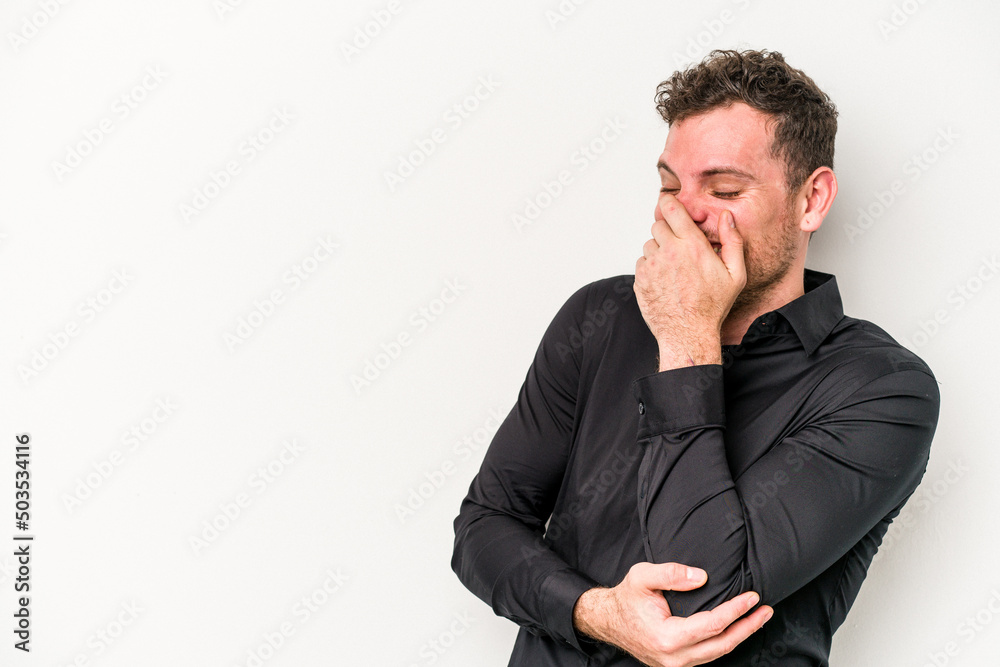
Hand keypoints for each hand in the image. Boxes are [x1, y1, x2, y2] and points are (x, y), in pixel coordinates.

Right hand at [572, 562, 771, 666]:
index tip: (752, 597)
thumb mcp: (642, 577)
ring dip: (740, 636)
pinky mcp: (677, 663)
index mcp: (666, 637)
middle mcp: (673, 658)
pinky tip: (736, 629)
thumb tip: (702, 577)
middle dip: (748, 627)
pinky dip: (725, 641)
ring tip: (758, 618)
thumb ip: (671, 574)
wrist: (608, 620)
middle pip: (722, 644)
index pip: (712, 625)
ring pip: (717, 653)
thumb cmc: (626, 597)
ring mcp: (676, 664)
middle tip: (765, 610)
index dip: (735, 611)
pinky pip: (708, 655)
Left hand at [634, 195, 745, 368]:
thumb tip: (727, 216)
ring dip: (659, 250)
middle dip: (667, 231)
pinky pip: (642, 263)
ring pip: (649, 244)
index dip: (669, 204)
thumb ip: (733, 241)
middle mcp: (668, 252)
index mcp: (692, 245)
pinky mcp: (640, 279)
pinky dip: (651, 267)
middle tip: (679, 246)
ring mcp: (651, 266)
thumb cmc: (713, 305)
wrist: (688, 333)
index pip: (671, 209)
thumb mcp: (736, 274)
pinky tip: (665, 280)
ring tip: (674, 268)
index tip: (670, 205)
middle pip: (657, 225)